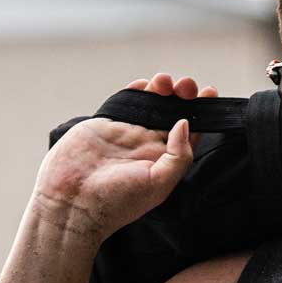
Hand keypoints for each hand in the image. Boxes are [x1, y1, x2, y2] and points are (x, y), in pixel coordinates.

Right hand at [34, 72, 218, 240]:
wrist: (71, 202)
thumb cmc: (116, 201)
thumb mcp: (159, 183)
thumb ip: (178, 155)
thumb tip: (185, 123)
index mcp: (163, 161)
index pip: (189, 133)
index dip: (202, 114)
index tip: (210, 92)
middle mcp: (147, 146)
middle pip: (171, 113)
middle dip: (182, 96)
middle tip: (186, 84)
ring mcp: (125, 134)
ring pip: (149, 105)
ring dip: (160, 90)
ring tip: (166, 80)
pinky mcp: (104, 125)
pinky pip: (123, 103)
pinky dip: (134, 91)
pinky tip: (144, 83)